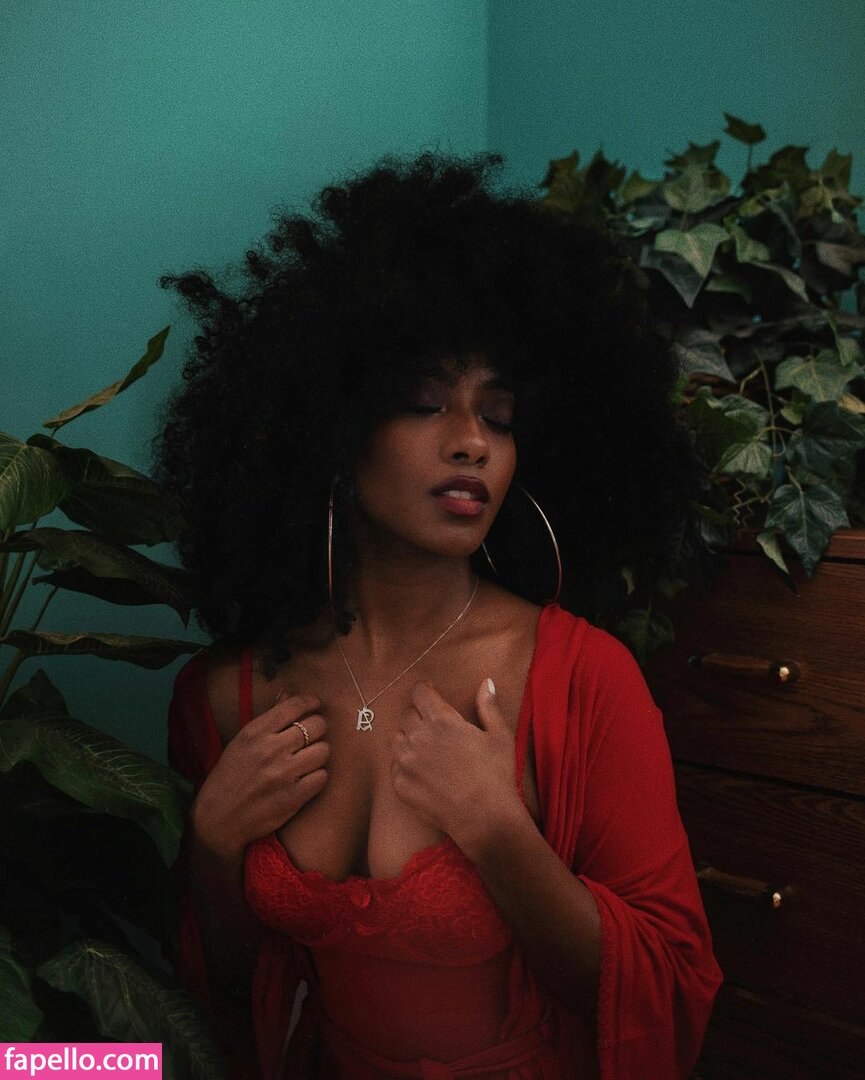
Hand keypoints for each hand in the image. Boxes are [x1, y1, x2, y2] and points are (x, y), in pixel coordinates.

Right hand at [191, 694, 328, 854]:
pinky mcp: (292, 798)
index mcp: (255, 732)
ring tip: (309, 759)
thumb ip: (268, 718)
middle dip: (318, 728)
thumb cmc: (230, 776)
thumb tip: (286, 694)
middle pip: (317, 726)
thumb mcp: (242, 741)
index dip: (311, 702)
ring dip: (319, 753)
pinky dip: (318, 777)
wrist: (218, 818)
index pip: (295, 705)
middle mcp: (270, 750)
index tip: (314, 706)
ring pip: (323, 750)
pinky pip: (322, 777)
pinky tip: (307, 778)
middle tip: (313, 736)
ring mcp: (282, 774)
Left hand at [390, 678, 524, 854]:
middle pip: (407, 715)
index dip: (425, 691)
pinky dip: (406, 765)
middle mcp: (417, 738)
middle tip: (435, 727)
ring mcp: (405, 763)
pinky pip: (395, 766)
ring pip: (397, 739)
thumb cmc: (496, 775)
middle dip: (419, 715)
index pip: (419, 693)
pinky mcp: (400, 785)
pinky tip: (424, 773)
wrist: (485, 819)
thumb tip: (485, 682)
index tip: (430, 693)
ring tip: (428, 750)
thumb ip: (488, 706)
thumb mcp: (499, 736)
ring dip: (409, 739)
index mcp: (441, 720)